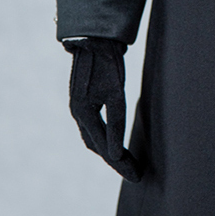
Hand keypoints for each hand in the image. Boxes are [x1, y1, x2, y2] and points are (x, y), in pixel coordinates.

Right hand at [62, 37, 142, 181]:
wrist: (96, 39)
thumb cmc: (108, 64)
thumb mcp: (116, 94)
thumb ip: (116, 123)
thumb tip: (115, 154)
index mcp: (84, 113)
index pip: (104, 148)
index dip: (121, 164)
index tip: (136, 176)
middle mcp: (78, 113)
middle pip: (97, 147)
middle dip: (117, 162)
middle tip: (136, 174)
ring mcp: (79, 107)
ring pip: (94, 138)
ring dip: (110, 152)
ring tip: (128, 164)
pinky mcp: (84, 101)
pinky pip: (94, 128)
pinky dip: (105, 140)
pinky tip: (115, 143)